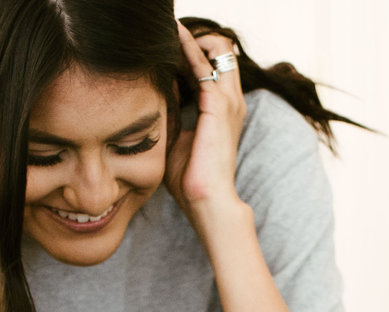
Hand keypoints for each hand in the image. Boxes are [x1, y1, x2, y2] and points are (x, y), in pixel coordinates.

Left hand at [167, 27, 248, 232]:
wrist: (206, 201)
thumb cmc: (191, 177)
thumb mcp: (175, 137)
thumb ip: (171, 111)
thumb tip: (158, 87)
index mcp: (222, 108)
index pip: (212, 65)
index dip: (191, 51)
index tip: (168, 43)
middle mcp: (230, 100)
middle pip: (221, 49)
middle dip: (195, 37)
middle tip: (169, 34)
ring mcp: (228, 101)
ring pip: (218, 48)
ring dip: (193, 37)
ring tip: (169, 32)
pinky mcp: (218, 105)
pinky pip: (202, 65)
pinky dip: (187, 49)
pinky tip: (170, 41)